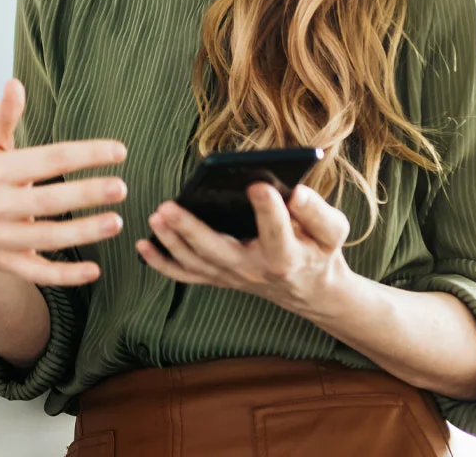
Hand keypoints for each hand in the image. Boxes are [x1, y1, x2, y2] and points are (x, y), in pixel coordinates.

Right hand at [0, 79, 128, 286]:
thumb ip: (5, 117)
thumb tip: (15, 83)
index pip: (46, 160)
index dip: (83, 154)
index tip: (119, 151)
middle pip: (47, 201)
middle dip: (85, 194)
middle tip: (122, 187)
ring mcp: (2, 238)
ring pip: (47, 238)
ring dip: (83, 233)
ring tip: (116, 222)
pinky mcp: (9, 264)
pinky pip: (38, 273)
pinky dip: (66, 276)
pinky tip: (95, 270)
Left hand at [136, 182, 353, 315]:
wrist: (310, 290)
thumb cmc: (319, 250)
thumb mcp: (333, 231)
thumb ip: (318, 213)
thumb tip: (297, 192)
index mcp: (288, 256)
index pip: (277, 233)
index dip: (269, 210)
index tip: (258, 185)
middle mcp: (255, 270)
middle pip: (219, 251)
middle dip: (191, 229)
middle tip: (169, 205)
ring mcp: (232, 277)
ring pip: (196, 263)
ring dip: (171, 241)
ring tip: (157, 215)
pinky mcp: (218, 277)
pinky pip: (186, 275)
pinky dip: (162, 263)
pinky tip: (142, 244)